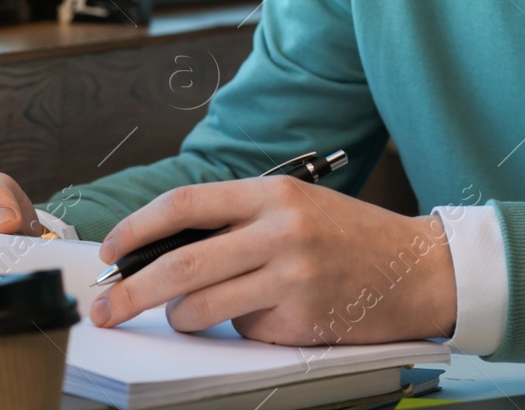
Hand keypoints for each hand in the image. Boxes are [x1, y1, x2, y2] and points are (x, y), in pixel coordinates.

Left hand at [90, 178, 456, 346]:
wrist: (419, 268)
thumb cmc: (351, 236)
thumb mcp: (295, 207)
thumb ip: (237, 220)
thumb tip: (162, 250)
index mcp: (272, 193)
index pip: (184, 204)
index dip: (136, 228)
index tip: (110, 251)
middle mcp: (280, 231)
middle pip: (180, 263)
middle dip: (130, 290)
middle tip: (105, 307)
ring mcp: (291, 277)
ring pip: (201, 307)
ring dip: (182, 318)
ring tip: (197, 314)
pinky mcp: (300, 319)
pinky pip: (242, 331)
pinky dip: (239, 329)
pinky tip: (270, 315)